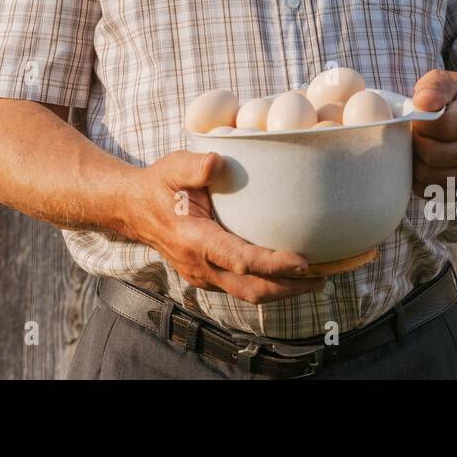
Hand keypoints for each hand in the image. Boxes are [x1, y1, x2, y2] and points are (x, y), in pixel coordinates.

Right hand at [124, 150, 325, 304]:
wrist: (134, 211)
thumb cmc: (159, 186)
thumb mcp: (172, 167)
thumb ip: (194, 165)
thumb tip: (218, 162)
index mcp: (195, 240)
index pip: (240, 260)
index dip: (273, 264)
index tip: (302, 262)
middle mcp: (200, 265)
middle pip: (251, 289)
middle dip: (288, 287)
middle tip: (322, 278)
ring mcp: (204, 276)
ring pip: (248, 294)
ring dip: (282, 291)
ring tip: (315, 280)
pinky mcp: (208, 276)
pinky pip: (241, 289)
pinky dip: (268, 285)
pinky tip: (289, 276)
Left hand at [409, 70, 456, 191]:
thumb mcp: (450, 82)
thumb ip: (434, 88)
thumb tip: (422, 105)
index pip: (440, 126)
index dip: (419, 121)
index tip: (417, 116)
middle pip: (432, 154)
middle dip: (414, 142)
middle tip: (414, 132)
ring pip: (429, 176)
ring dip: (414, 161)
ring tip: (418, 145)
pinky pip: (431, 192)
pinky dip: (419, 179)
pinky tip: (424, 161)